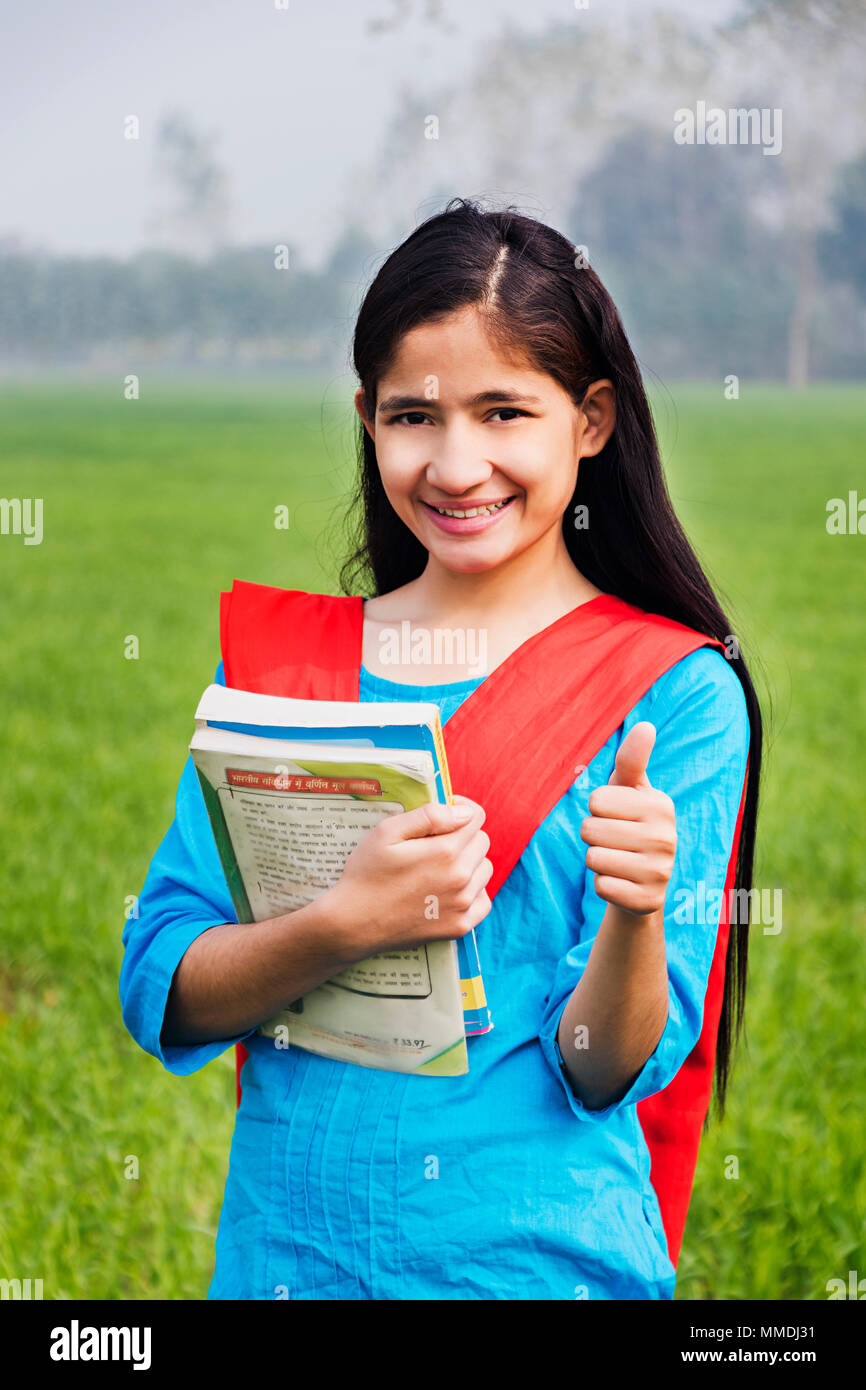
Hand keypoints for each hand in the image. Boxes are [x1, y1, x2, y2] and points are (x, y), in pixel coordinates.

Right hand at [326, 793, 492, 958]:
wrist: (354, 924)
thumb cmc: (367, 874)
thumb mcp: (387, 832)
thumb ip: (429, 816)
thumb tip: (463, 812)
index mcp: (445, 851)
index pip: (475, 818)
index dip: (460, 809)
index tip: (445, 813)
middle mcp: (460, 878)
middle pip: (482, 843)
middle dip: (463, 836)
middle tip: (435, 843)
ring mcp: (462, 905)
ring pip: (484, 870)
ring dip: (470, 863)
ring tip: (440, 867)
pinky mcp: (460, 926)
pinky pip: (484, 901)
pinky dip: (473, 893)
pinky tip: (450, 890)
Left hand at [579, 722, 675, 918]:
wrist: (644, 882)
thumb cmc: (629, 822)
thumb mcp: (629, 789)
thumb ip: (632, 759)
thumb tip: (645, 726)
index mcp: (660, 805)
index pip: (595, 799)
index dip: (596, 808)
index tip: (616, 815)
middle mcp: (667, 837)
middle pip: (590, 829)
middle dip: (592, 835)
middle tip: (613, 840)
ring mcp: (661, 871)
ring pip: (592, 858)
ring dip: (596, 861)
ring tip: (617, 859)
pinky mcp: (649, 901)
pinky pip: (601, 887)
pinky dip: (603, 885)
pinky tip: (621, 881)